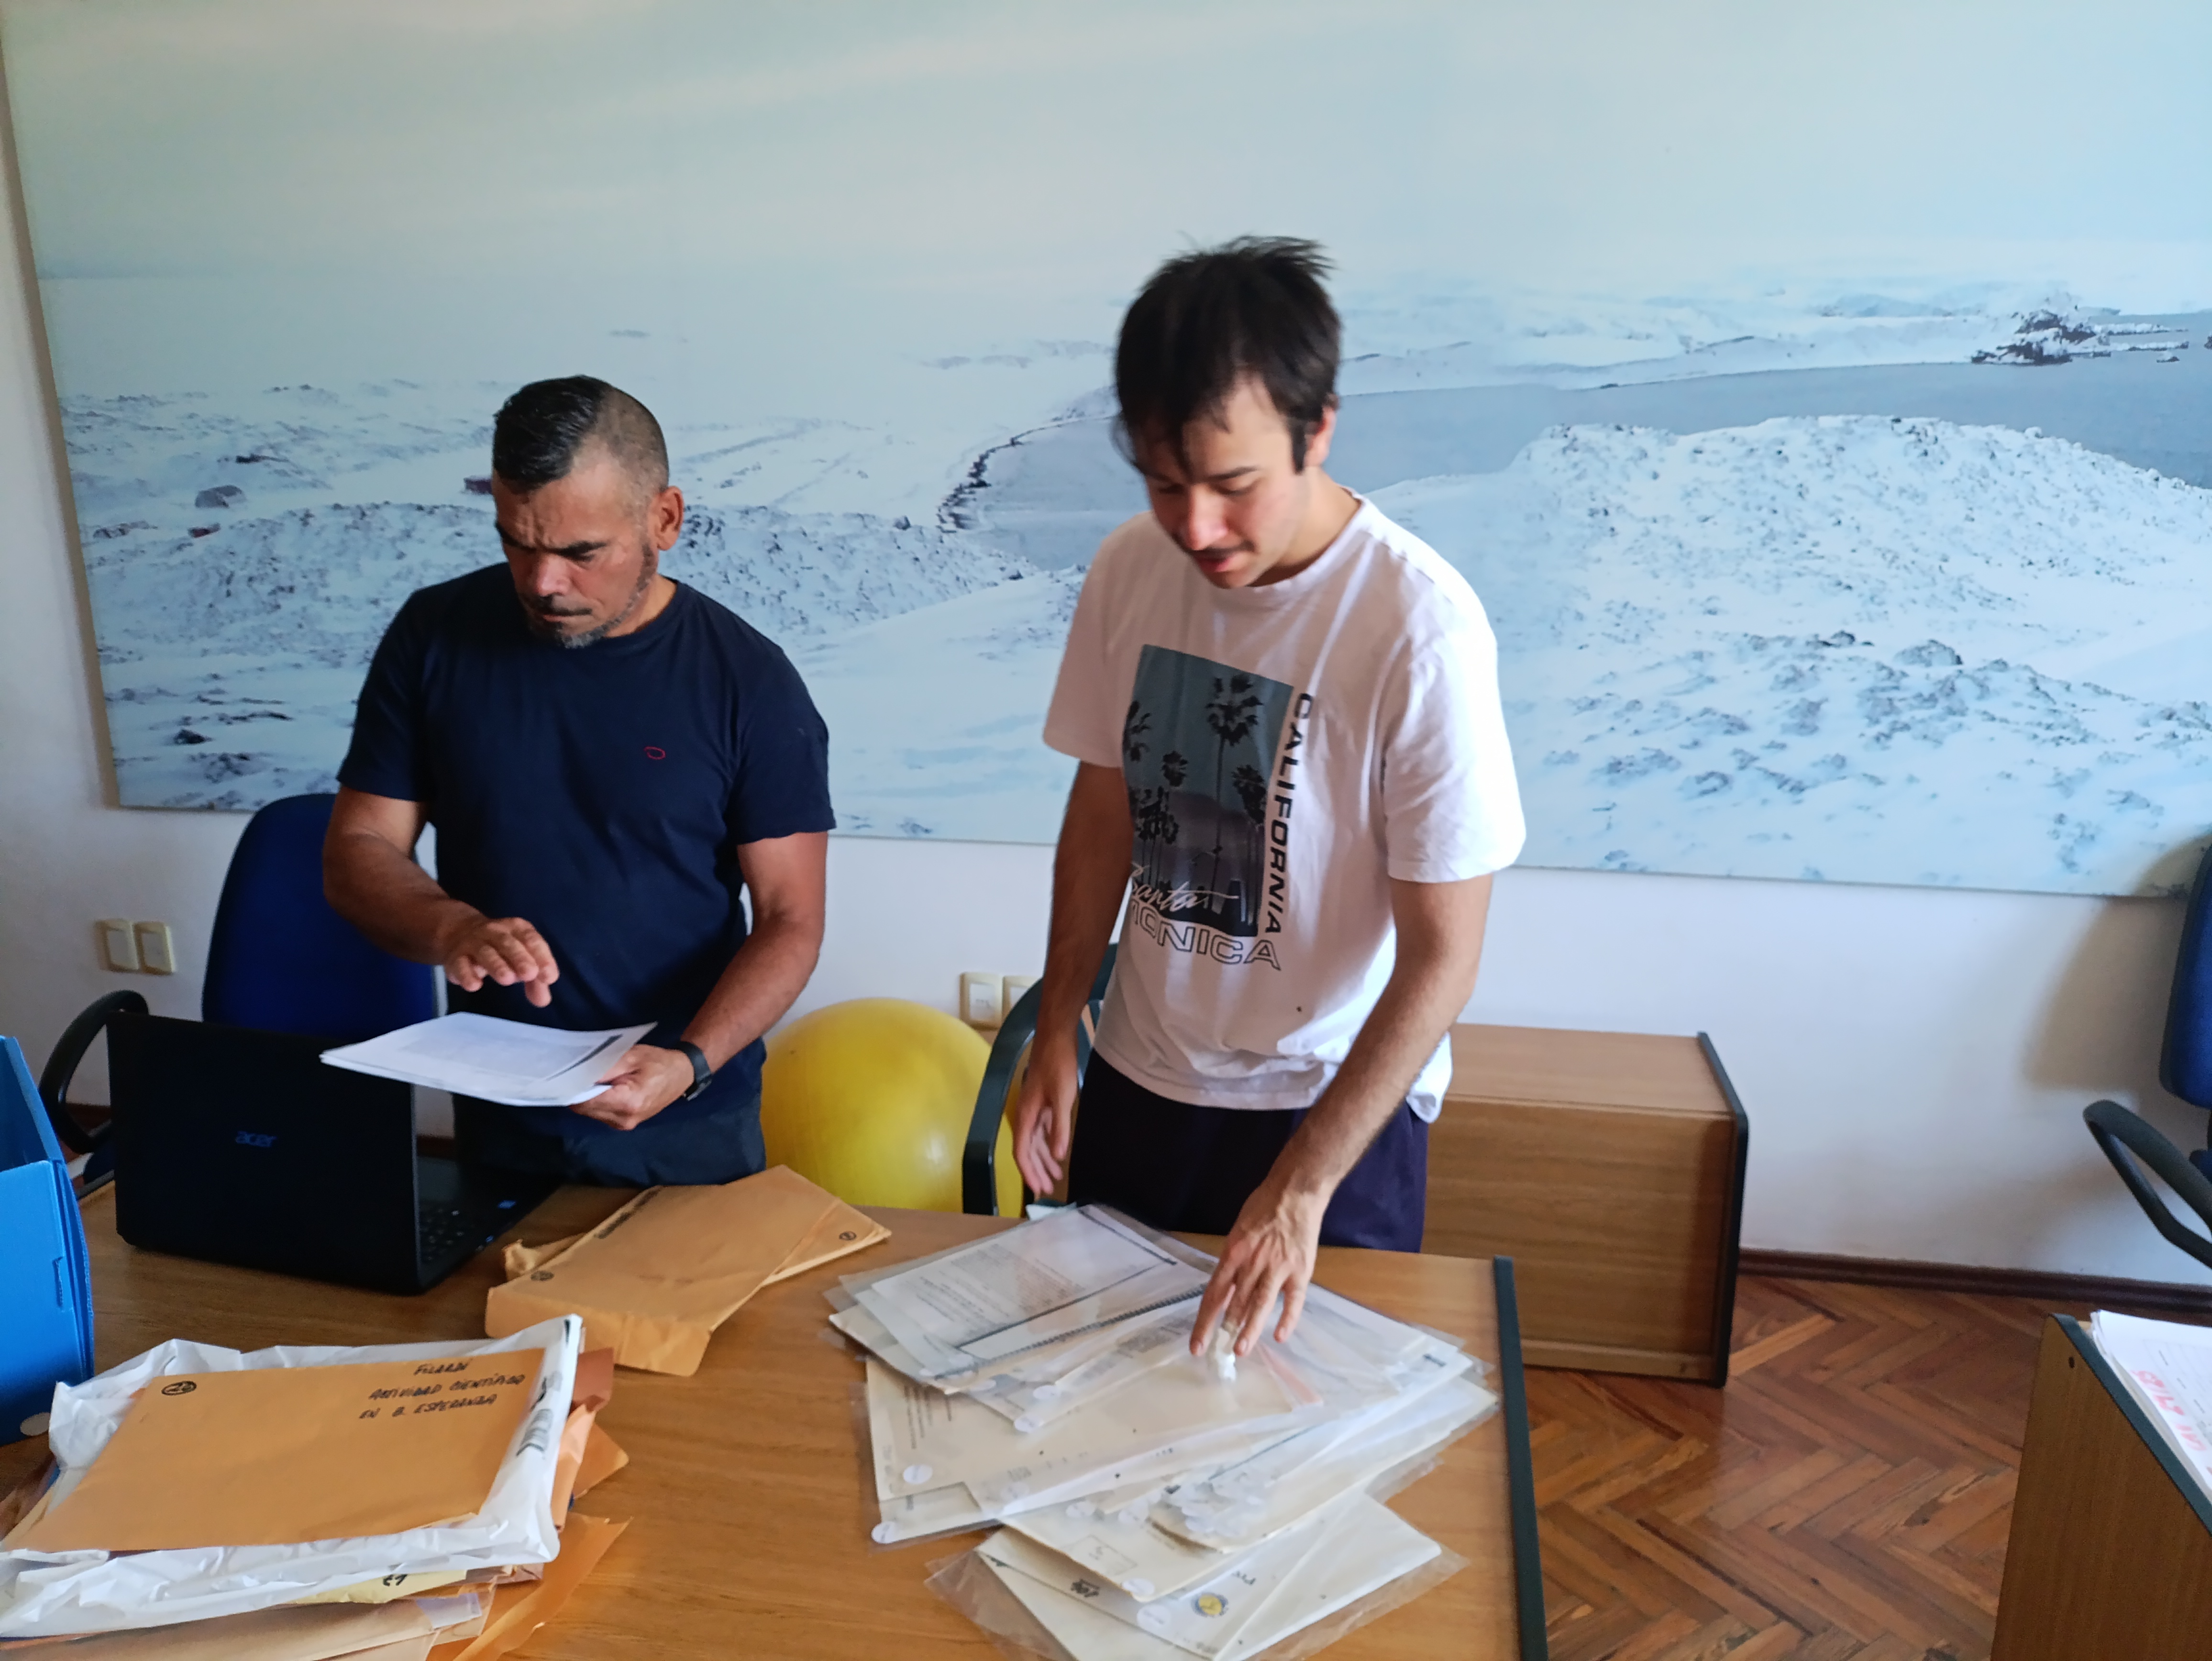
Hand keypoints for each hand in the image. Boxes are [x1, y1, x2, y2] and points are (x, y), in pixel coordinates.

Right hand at [439, 914, 559, 1008]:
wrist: (458, 932)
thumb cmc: (500, 949)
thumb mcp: (521, 959)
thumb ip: (535, 980)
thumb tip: (543, 1001)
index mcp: (517, 929)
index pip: (532, 940)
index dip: (542, 957)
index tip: (549, 977)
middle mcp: (495, 932)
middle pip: (508, 943)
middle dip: (520, 958)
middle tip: (530, 975)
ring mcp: (473, 943)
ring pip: (485, 952)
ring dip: (496, 965)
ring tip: (507, 979)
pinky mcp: (455, 957)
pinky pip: (460, 964)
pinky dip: (466, 974)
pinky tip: (474, 985)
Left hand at [571, 1044, 692, 1130]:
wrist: (681, 1075)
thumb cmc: (658, 1062)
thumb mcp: (631, 1056)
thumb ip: (604, 1067)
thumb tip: (577, 1073)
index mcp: (627, 1102)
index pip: (585, 1100)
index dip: (573, 1086)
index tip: (569, 1071)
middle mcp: (623, 1119)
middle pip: (584, 1108)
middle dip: (578, 1090)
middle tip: (581, 1071)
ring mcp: (622, 1124)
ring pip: (589, 1112)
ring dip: (586, 1096)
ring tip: (594, 1078)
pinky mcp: (622, 1124)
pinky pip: (598, 1113)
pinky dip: (595, 1101)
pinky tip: (603, 1088)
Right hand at [1010, 1034, 1081, 1195]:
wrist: (1056, 1037)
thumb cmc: (1058, 1065)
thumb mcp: (1062, 1097)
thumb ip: (1058, 1127)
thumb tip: (1057, 1155)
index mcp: (1025, 1115)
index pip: (1022, 1151)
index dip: (1029, 1172)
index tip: (1038, 1189)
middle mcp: (1025, 1114)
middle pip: (1027, 1149)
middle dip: (1036, 1170)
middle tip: (1047, 1190)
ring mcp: (1033, 1108)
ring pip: (1034, 1141)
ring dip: (1043, 1159)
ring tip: (1054, 1177)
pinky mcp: (1042, 1102)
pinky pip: (1042, 1130)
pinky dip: (1048, 1144)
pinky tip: (1057, 1152)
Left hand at [1190, 1180, 1327, 1358]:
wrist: (1295, 1192)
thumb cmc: (1262, 1208)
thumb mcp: (1237, 1232)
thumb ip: (1232, 1261)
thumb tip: (1225, 1290)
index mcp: (1233, 1253)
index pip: (1214, 1294)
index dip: (1205, 1321)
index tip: (1197, 1344)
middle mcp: (1253, 1263)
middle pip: (1236, 1303)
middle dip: (1225, 1330)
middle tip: (1217, 1355)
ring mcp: (1278, 1268)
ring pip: (1261, 1304)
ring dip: (1250, 1329)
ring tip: (1241, 1350)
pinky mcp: (1301, 1270)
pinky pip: (1294, 1300)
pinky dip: (1288, 1318)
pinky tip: (1280, 1336)